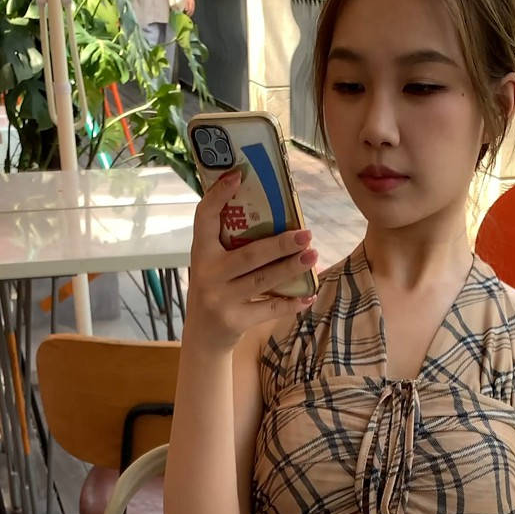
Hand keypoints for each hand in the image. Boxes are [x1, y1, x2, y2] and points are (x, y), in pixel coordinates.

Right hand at [187, 170, 317, 350]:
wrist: (202, 339)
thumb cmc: (215, 291)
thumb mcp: (213, 266)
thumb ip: (230, 246)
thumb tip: (274, 217)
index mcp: (201, 253)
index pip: (204, 217)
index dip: (218, 196)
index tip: (238, 175)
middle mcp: (208, 274)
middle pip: (249, 255)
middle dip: (281, 244)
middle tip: (306, 233)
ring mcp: (221, 299)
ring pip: (263, 280)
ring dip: (291, 268)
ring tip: (313, 256)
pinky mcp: (235, 321)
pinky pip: (269, 308)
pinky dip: (292, 303)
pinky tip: (309, 294)